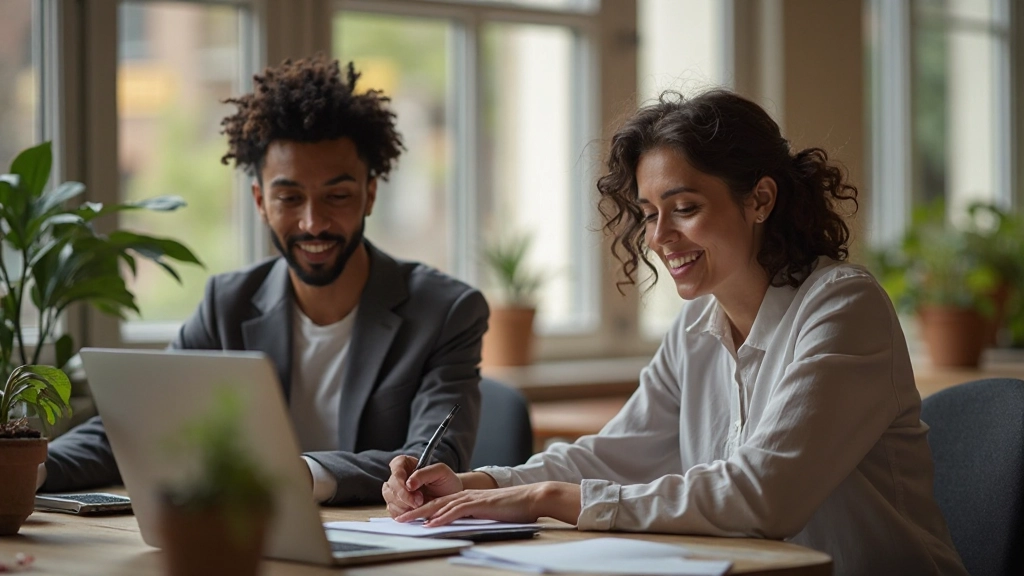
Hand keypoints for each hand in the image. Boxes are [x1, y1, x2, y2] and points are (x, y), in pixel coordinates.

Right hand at [382, 455, 462, 518]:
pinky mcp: (398, 506)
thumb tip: (408, 484)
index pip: (396, 466)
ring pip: (389, 499)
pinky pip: (393, 511)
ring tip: (419, 506)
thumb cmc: (446, 481)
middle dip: (403, 496)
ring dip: (403, 506)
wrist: (451, 497)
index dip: (400, 478)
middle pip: (390, 485)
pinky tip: (414, 513)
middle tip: (419, 502)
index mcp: (406, 464)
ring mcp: (397, 492)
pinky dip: (402, 514)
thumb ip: (423, 474)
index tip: (411, 488)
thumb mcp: (440, 472)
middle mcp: (399, 477)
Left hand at [396, 482, 581, 526]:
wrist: (532, 498)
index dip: (422, 510)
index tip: (408, 518)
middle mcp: (466, 496)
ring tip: (406, 520)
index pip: (440, 504)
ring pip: (441, 505)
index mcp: (467, 498)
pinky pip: (457, 511)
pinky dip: (442, 517)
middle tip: (398, 518)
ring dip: (422, 513)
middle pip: (435, 503)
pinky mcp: (480, 505)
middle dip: (414, 511)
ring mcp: (473, 499)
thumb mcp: (489, 514)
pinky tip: (432, 523)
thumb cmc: (514, 509)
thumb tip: (463, 528)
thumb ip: (474, 517)